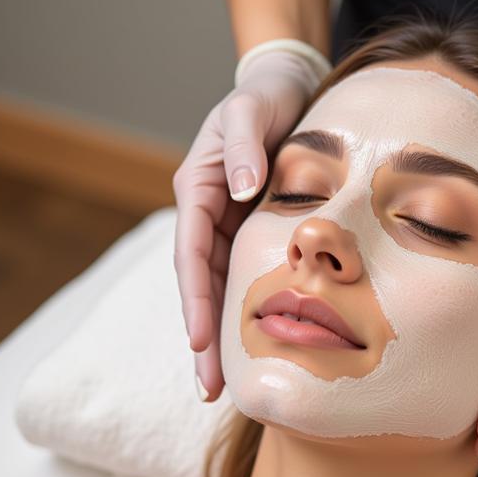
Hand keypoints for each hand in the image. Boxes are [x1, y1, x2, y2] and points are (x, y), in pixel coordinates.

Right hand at [173, 48, 321, 400]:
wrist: (286, 88)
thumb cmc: (264, 96)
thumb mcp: (250, 111)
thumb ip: (245, 148)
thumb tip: (243, 190)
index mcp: (198, 189)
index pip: (190, 254)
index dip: (194, 299)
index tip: (199, 340)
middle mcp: (207, 214)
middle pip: (200, 285)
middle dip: (202, 337)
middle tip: (210, 388)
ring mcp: (228, 226)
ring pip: (220, 289)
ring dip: (219, 336)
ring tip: (223, 386)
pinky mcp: (251, 231)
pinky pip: (246, 277)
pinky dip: (246, 312)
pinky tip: (255, 348)